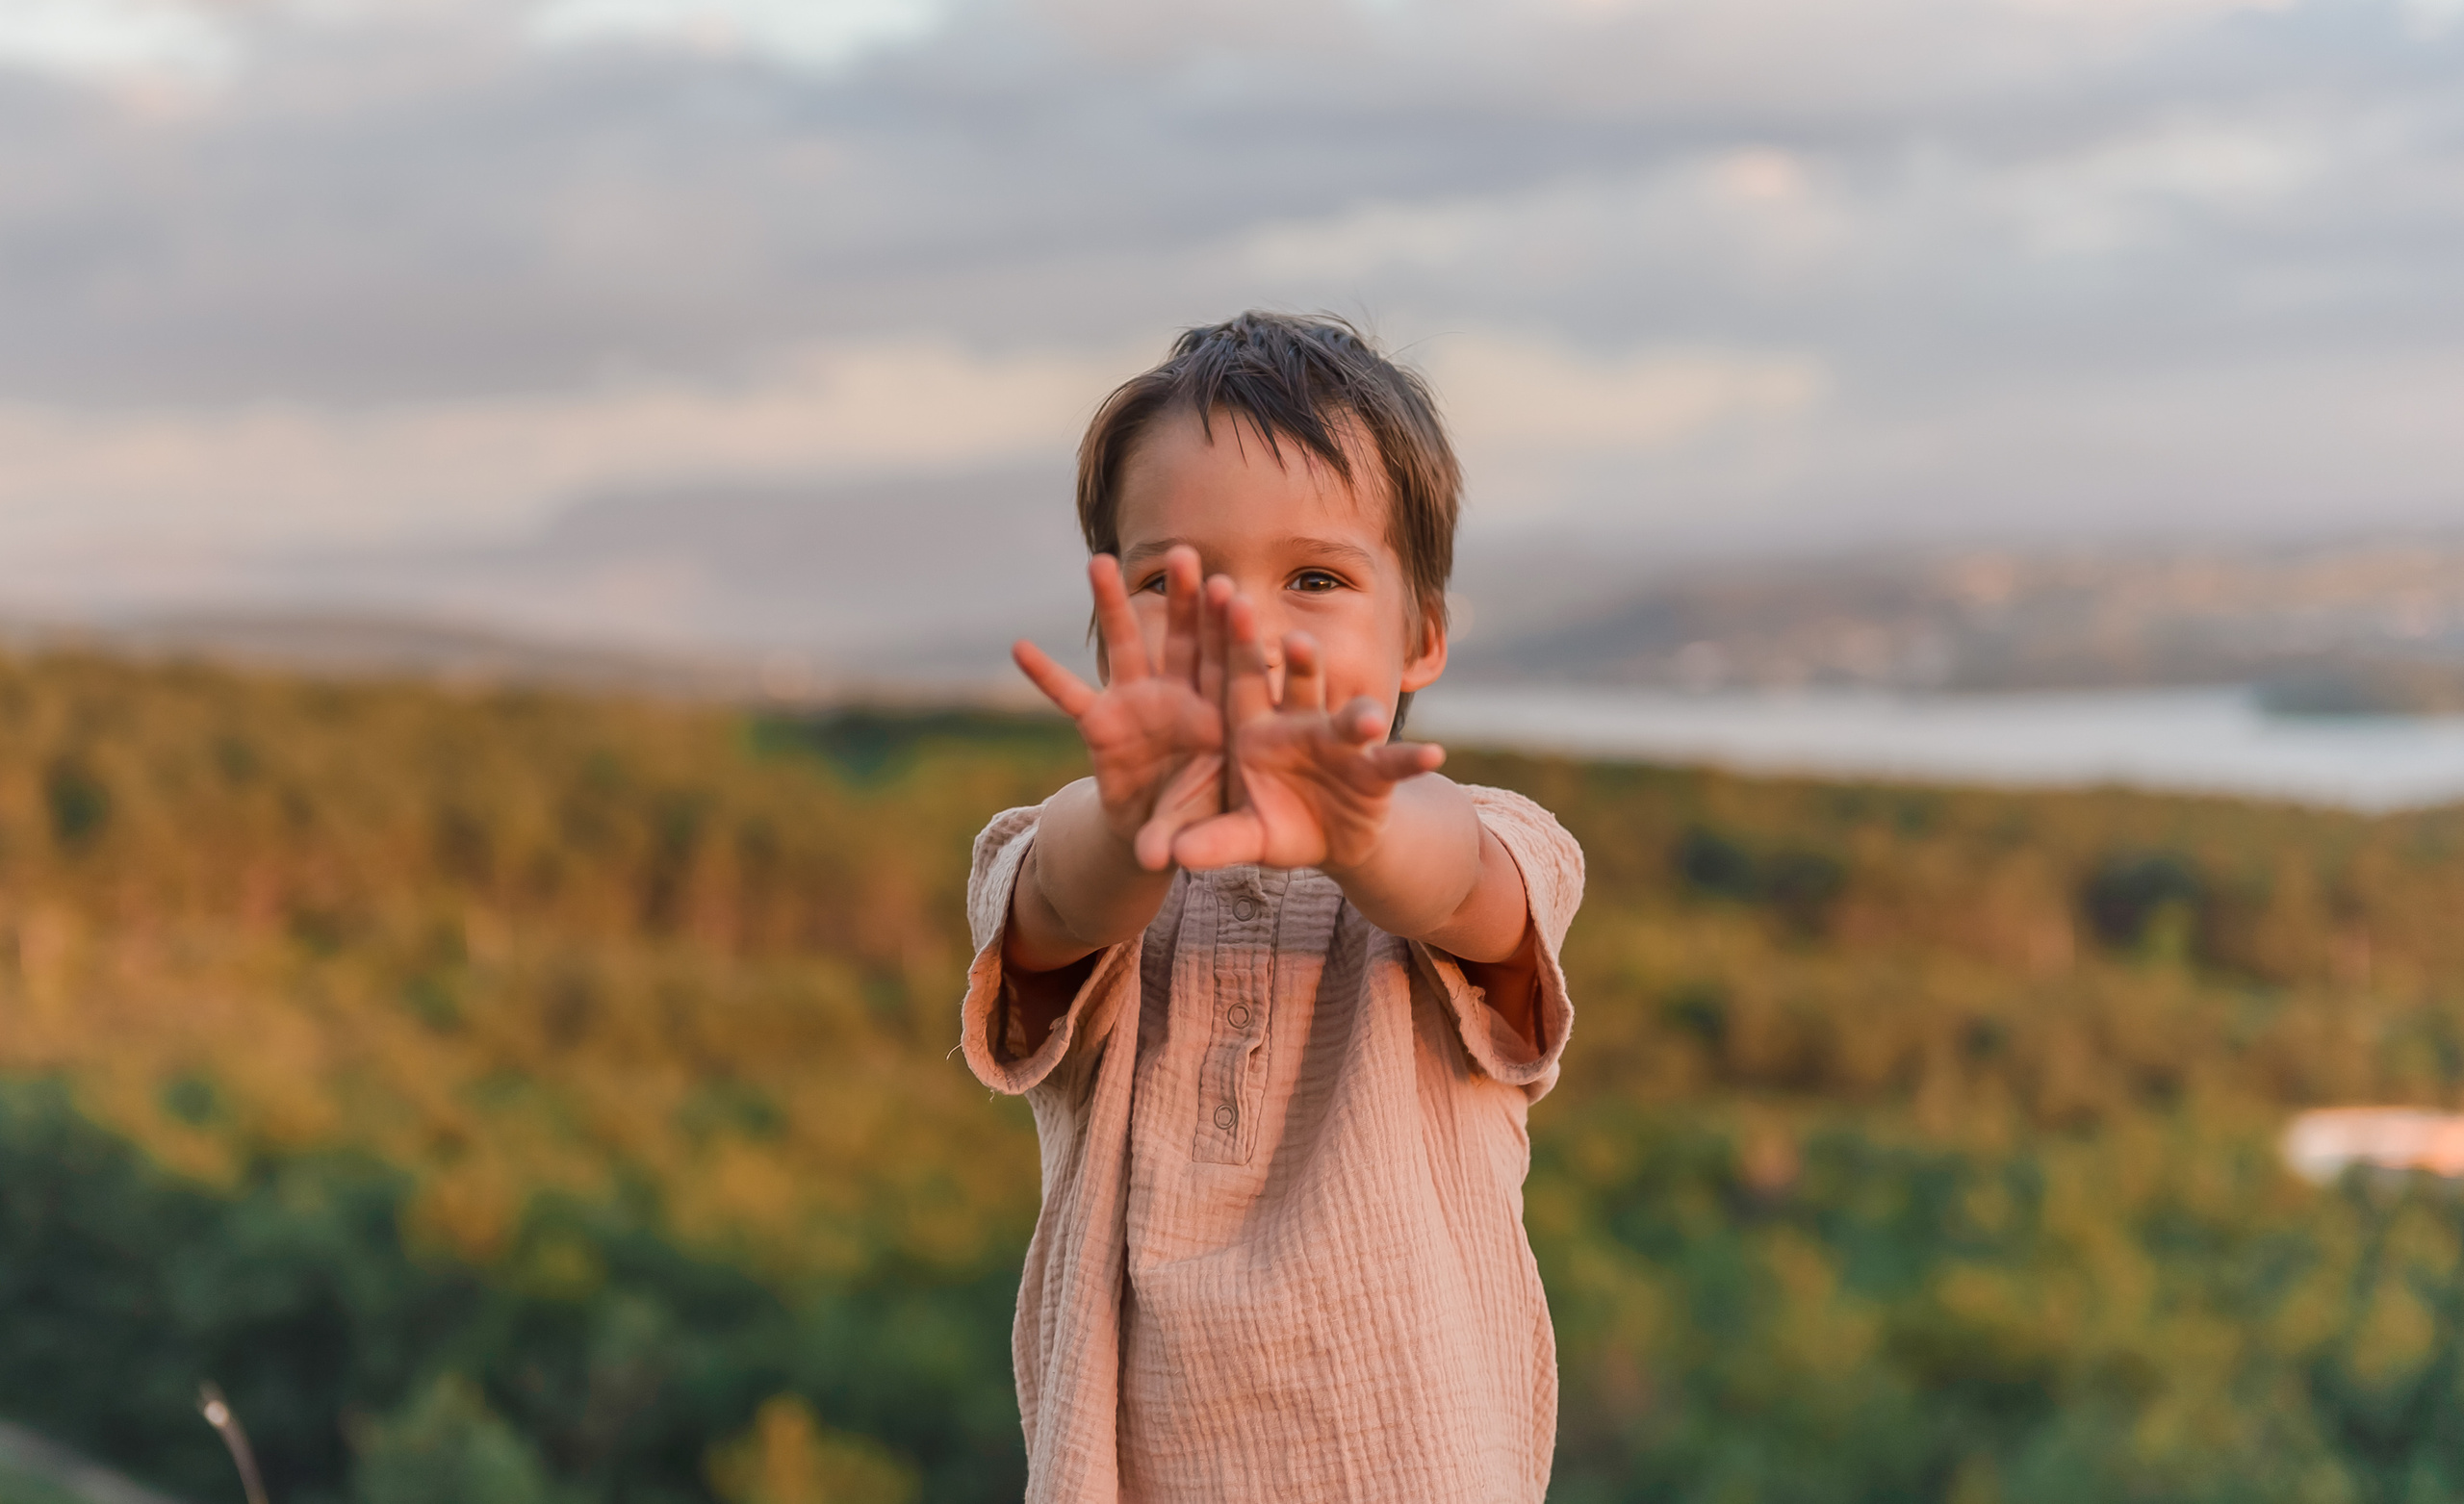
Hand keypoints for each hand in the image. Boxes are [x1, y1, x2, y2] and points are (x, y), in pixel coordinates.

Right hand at [1013, 547, 1224, 871]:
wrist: (1166, 831)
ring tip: (1100, 562)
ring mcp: (1139, 703)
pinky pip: (1070, 696)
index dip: (1228, 632)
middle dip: (1183, 599)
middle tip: (1184, 553)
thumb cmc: (1201, 818)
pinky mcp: (1102, 722)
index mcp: (1220, 714)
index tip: (1230, 592)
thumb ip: (1182, 835)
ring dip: (1113, 608)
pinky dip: (1046, 676)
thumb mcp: (1199, 828)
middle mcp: (1181, 698)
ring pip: (1128, 648)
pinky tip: (1020, 648)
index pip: (1228, 667)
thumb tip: (1154, 861)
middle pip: (1185, 640)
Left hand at [1168, 587, 1443, 872]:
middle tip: (1295, 641)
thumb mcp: (1241, 835)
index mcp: (1254, 727)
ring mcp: (1339, 745)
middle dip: (1300, 663)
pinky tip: (1433, 754)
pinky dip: (1412, 760)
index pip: (1242, 678)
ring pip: (1347, 719)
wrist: (1327, 837)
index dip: (1237, 642)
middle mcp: (1298, 724)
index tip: (1230, 601)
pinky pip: (1395, 764)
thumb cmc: (1275, 821)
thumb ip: (1212, 840)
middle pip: (1298, 685)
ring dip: (1357, 714)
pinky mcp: (1374, 773)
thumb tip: (1170, 857)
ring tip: (1366, 715)